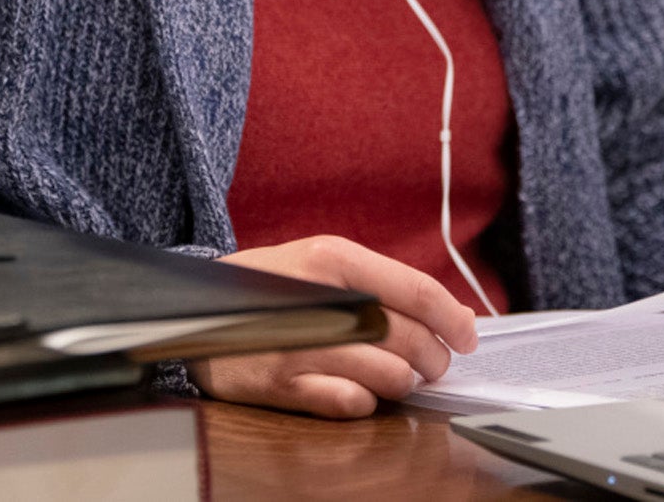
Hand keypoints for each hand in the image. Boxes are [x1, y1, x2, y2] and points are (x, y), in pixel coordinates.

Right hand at [194, 235, 479, 417]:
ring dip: (402, 382)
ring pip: (389, 376)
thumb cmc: (273, 286)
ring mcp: (300, 345)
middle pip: (410, 339)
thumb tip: (459, 316)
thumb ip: (388, 285)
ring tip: (393, 375)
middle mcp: (320, 299)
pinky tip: (354, 388)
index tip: (468, 336)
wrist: (196, 308)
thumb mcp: (325, 265)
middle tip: (430, 362)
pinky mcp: (282, 385)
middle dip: (433, 358)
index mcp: (334, 259)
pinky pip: (352, 405)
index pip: (417, 291)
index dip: (453, 318)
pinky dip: (364, 402)